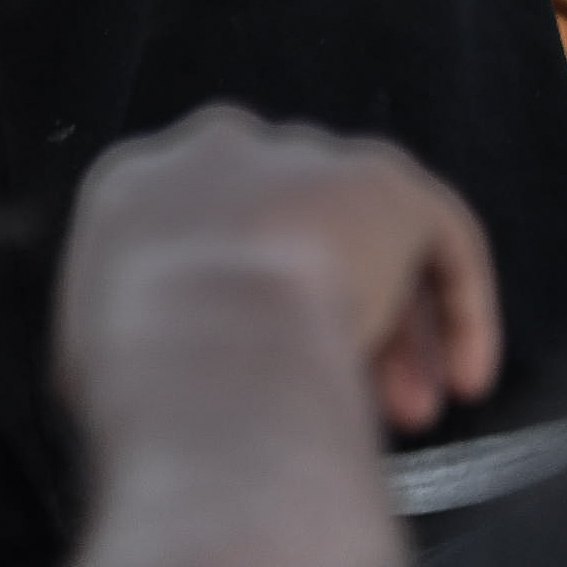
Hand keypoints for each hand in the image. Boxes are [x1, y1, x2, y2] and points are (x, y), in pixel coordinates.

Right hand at [59, 108, 500, 447]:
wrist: (208, 346)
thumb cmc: (145, 373)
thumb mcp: (99, 356)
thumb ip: (135, 345)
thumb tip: (158, 384)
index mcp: (131, 188)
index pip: (194, 234)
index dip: (237, 305)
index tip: (260, 363)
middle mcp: (212, 156)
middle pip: (285, 228)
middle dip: (322, 315)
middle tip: (349, 397)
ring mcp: (299, 160)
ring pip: (363, 239)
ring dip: (395, 325)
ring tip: (412, 410)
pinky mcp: (381, 179)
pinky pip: (438, 235)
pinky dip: (460, 307)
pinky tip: (467, 371)